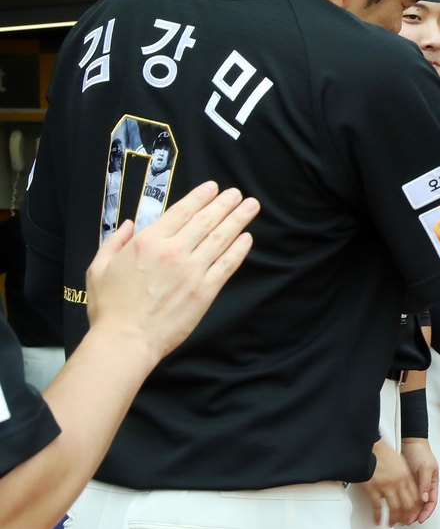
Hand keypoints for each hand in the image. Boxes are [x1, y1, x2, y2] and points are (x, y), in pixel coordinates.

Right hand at [86, 182, 257, 364]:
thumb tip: (129, 224)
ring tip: (251, 207)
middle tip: (237, 194)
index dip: (201, 197)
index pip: (182, 211)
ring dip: (238, 220)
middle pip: (206, 220)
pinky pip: (227, 265)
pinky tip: (247, 238)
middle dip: (225, 204)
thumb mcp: (100, 267)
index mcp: (148, 242)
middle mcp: (173, 251)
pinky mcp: (205, 291)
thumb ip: (114, 241)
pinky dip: (239, 250)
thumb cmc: (110, 307)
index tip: (214, 188)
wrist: (126, 340)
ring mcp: (192, 271)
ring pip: (220, 238)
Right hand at [359, 439, 422, 525]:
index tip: (412, 513)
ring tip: (391, 523)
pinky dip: (378, 517)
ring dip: (393, 519)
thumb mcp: (400, 462)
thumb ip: (405, 476)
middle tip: (403, 522)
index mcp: (406, 476)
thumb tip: (407, 487)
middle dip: (406, 517)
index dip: (415, 508)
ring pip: (394, 509)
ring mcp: (386, 487)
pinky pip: (378, 508)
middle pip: (407, 505)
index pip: (416, 497)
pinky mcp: (373, 489)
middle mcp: (398, 483)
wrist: (370, 446)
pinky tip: (378, 521)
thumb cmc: (382, 451)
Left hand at [400, 438, 438, 523]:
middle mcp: (424, 485)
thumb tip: (425, 498)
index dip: (426, 512)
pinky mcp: (406, 482)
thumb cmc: (420, 451)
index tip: (419, 519)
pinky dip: (403, 503)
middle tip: (408, 521)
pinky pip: (406, 496)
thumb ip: (426, 483)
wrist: (409, 441)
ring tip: (402, 518)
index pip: (432, 502)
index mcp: (433, 483)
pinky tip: (398, 506)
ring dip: (409, 511)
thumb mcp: (426, 467)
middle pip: (422, 505)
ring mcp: (415, 484)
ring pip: (414, 502)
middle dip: (416, 514)